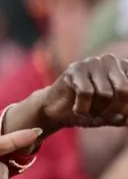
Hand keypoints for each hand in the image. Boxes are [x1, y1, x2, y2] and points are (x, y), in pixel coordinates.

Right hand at [10, 54, 127, 134]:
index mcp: (126, 69)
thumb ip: (126, 115)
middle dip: (114, 110)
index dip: (126, 109)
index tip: (119, 117)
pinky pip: (85, 93)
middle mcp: (111, 61)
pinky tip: (77, 110)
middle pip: (123, 89)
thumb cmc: (90, 110)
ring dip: (96, 111)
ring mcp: (92, 62)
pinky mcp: (74, 69)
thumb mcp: (113, 115)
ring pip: (104, 93)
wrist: (57, 111)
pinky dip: (82, 108)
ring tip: (89, 113)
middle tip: (103, 118)